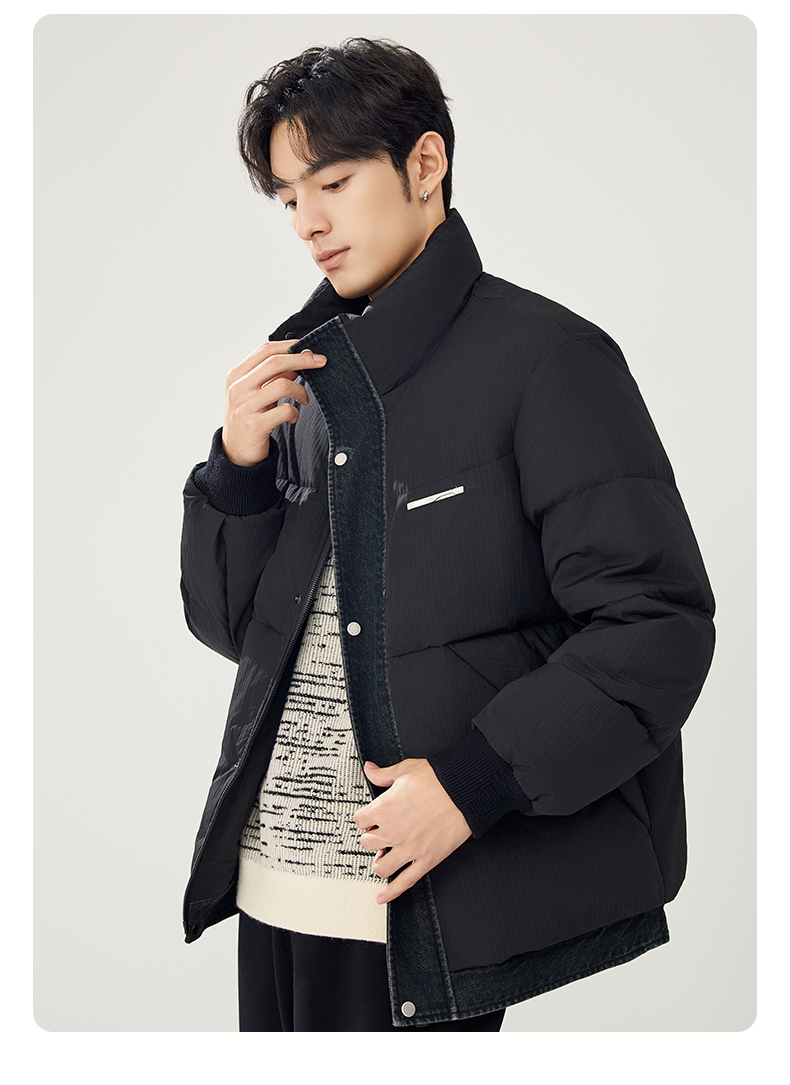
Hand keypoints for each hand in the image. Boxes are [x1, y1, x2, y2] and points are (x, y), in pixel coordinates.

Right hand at [222, 340, 326, 466]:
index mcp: (236, 376)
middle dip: (302, 359)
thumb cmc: (248, 418)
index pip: (265, 350)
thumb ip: (272, 376)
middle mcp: (237, 388)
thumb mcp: (255, 393)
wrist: (234, 453)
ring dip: (301, 391)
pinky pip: (285, 411)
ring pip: (283, 385)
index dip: (290, 346)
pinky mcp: (255, 425)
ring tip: (303, 400)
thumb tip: (298, 359)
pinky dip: (295, 413)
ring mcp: (245, 407)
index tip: (308, 347)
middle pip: (275, 363)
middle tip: (320, 361)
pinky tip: (292, 418)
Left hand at [354, 759, 471, 904]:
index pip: (359, 821)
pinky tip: (382, 897)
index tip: (372, 818)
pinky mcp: (426, 860)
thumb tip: (370, 769)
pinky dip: (390, 892)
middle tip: (381, 834)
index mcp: (383, 809)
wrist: (463, 791)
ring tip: (385, 855)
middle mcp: (392, 832)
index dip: (366, 818)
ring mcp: (408, 849)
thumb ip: (383, 774)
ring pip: (380, 866)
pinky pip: (403, 882)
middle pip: (367, 844)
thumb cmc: (437, 779)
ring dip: (380, 861)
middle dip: (373, 838)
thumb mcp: (405, 769)